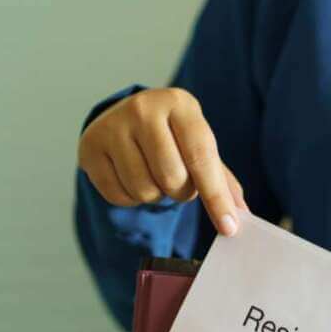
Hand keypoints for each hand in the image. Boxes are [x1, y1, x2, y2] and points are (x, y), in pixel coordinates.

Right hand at [78, 87, 246, 235]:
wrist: (121, 118)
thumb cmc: (170, 136)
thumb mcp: (197, 144)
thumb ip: (220, 178)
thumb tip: (240, 215)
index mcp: (179, 103)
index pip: (201, 157)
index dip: (216, 196)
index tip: (229, 228)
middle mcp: (143, 109)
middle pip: (172, 178)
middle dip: (180, 191)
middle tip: (176, 180)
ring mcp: (113, 127)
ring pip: (144, 190)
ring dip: (154, 195)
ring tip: (151, 175)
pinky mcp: (91, 148)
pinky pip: (118, 196)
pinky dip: (130, 198)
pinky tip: (130, 177)